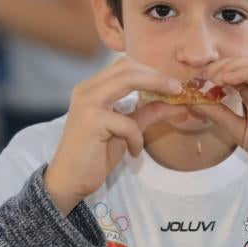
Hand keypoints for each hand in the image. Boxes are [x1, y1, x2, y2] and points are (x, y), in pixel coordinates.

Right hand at [44, 57, 183, 213]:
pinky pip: (127, 122)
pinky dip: (137, 137)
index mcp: (92, 88)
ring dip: (155, 87)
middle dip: (157, 75)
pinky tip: (134, 152)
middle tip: (178, 88)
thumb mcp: (126, 130)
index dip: (151, 71)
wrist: (69, 180)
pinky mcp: (91, 121)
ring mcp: (87, 103)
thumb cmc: (95, 155)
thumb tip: (176, 104)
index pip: (125, 65)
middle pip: (128, 66)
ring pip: (128, 79)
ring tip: (173, 103)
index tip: (173, 84)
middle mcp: (87, 89)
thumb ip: (146, 113)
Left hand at [192, 54, 247, 184]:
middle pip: (246, 61)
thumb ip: (219, 115)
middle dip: (222, 65)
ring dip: (232, 66)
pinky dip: (245, 73)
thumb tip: (195, 102)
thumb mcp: (239, 130)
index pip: (239, 69)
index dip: (217, 70)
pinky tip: (227, 80)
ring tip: (214, 78)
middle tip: (202, 76)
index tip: (197, 80)